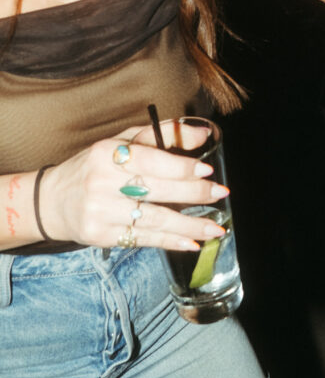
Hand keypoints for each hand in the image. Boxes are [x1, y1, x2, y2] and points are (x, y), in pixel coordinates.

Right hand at [39, 132, 227, 250]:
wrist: (52, 200)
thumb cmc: (95, 166)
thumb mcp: (121, 143)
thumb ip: (162, 135)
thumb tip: (203, 134)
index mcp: (107, 153)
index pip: (151, 160)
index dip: (181, 167)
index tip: (207, 170)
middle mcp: (102, 182)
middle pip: (156, 189)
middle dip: (194, 193)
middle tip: (220, 194)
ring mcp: (100, 211)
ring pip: (154, 219)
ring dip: (190, 225)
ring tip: (216, 228)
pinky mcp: (100, 236)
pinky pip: (143, 240)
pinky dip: (171, 242)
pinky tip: (192, 243)